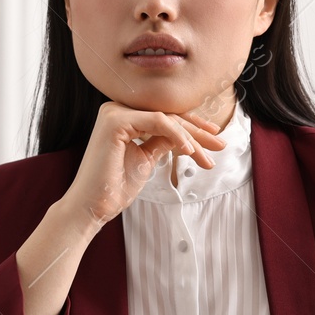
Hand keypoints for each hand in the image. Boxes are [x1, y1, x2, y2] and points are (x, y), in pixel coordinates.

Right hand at [64, 101, 227, 225]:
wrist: (93, 206)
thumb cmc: (115, 186)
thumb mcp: (146, 158)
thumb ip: (162, 141)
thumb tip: (185, 135)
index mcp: (122, 116)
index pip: (164, 117)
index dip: (192, 127)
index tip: (214, 140)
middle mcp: (116, 109)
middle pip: (168, 116)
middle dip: (198, 132)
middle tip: (221, 145)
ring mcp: (114, 112)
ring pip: (166, 119)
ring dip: (191, 138)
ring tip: (207, 157)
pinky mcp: (115, 120)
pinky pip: (157, 122)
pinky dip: (177, 135)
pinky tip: (189, 151)